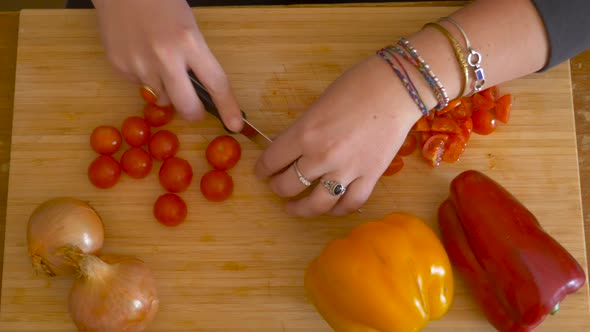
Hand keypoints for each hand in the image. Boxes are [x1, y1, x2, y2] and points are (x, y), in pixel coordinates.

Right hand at [92, 0, 242, 130]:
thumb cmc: (160, 2)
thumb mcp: (189, 27)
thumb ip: (195, 58)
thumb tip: (201, 91)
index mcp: (189, 41)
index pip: (216, 83)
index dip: (228, 107)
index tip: (235, 124)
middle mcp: (164, 57)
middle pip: (187, 106)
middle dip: (194, 113)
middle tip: (195, 108)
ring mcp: (139, 64)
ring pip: (161, 99)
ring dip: (166, 91)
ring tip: (159, 62)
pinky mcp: (119, 67)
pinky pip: (139, 86)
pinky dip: (144, 78)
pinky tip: (141, 54)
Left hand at [255, 55, 422, 216]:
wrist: (397, 88)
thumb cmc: (356, 85)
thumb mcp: (318, 105)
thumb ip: (304, 130)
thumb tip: (293, 147)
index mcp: (304, 133)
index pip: (272, 160)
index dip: (262, 169)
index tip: (261, 171)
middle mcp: (321, 157)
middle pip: (288, 185)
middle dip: (278, 187)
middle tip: (277, 185)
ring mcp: (347, 171)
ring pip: (317, 203)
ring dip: (300, 209)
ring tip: (293, 208)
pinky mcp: (370, 177)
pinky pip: (349, 204)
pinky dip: (337, 210)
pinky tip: (330, 208)